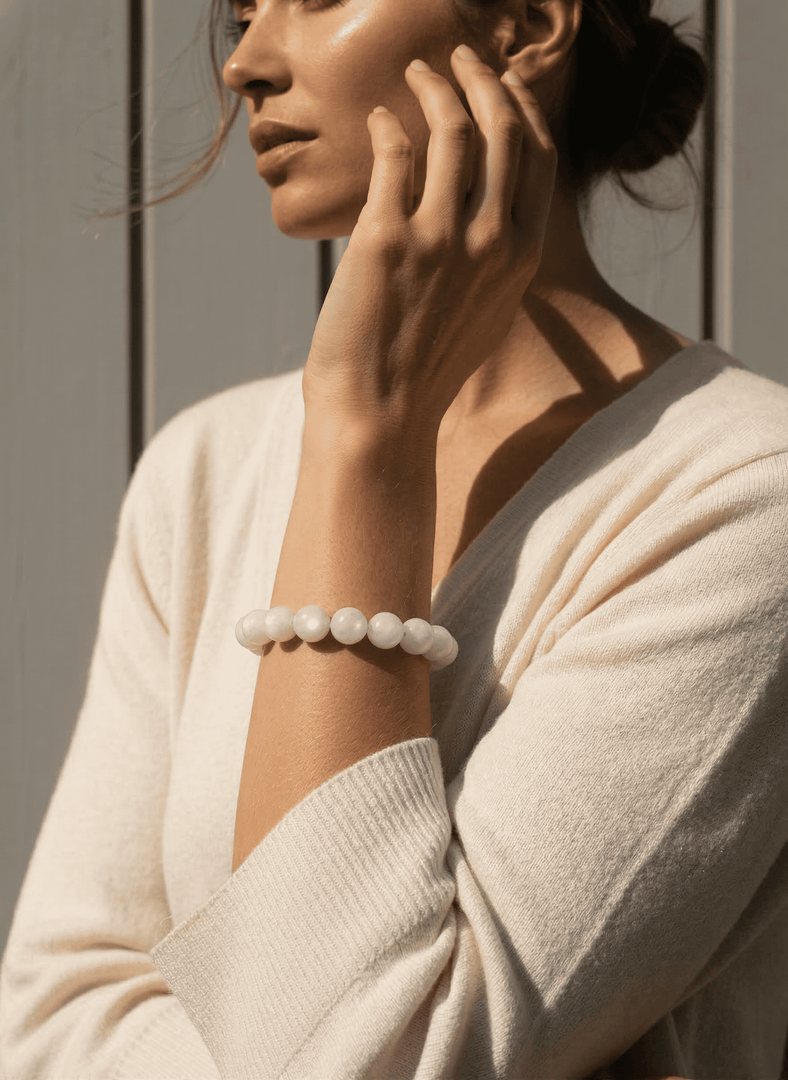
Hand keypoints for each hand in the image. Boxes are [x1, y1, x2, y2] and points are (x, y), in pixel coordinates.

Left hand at [302, 44, 556, 445]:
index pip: (539, 158)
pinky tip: (376, 118)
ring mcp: (442, 238)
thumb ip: (493, 263)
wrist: (379, 417)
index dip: (523, 107)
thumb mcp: (482, 316)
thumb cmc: (423, 374)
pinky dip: (386, 125)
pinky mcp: (388, 239)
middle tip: (460, 57)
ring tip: (416, 71)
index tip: (503, 82)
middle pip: (503, 129)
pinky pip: (394, 155)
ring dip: (434, 86)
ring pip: (452, 129)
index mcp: (522, 258)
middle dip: (485, 78)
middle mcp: (493, 241)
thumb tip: (485, 220)